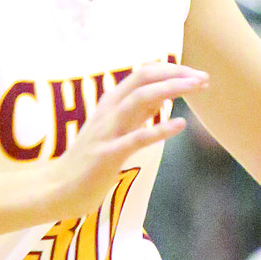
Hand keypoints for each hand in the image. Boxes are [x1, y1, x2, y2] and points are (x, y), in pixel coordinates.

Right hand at [49, 62, 201, 216]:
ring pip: (139, 99)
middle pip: (143, 78)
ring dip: (170, 89)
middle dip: (176, 73)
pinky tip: (180, 124)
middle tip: (203, 78)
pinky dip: (159, 129)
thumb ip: (136, 114)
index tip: (195, 75)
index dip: (171, 70)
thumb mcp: (115, 130)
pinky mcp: (108, 155)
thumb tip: (161, 99)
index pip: (143, 74)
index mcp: (110, 103)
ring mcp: (108, 132)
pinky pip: (136, 138)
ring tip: (196, 87)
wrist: (57, 189)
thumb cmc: (88, 162)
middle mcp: (109, 111)